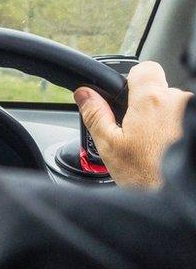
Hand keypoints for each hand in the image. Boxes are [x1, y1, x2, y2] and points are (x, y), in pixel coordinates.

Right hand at [74, 61, 191, 187]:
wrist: (179, 200)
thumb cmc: (148, 177)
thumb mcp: (110, 146)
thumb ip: (95, 114)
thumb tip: (84, 93)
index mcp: (151, 100)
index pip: (144, 69)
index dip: (133, 81)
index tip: (128, 98)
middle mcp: (180, 101)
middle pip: (161, 93)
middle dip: (149, 109)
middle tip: (140, 136)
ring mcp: (195, 114)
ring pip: (176, 110)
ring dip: (168, 123)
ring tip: (159, 150)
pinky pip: (188, 121)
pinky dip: (180, 133)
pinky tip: (171, 153)